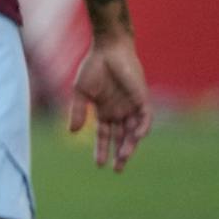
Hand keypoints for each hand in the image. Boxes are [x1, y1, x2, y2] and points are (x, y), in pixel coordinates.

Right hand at [68, 36, 151, 170]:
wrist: (107, 49)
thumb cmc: (92, 67)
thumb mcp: (80, 92)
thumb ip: (78, 111)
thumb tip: (73, 132)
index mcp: (105, 111)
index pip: (105, 135)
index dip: (102, 149)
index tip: (99, 165)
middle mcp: (120, 111)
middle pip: (121, 138)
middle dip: (120, 154)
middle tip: (117, 169)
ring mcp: (131, 106)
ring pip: (133, 132)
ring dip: (130, 145)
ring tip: (124, 157)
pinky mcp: (142, 98)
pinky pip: (145, 118)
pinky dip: (142, 128)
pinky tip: (136, 137)